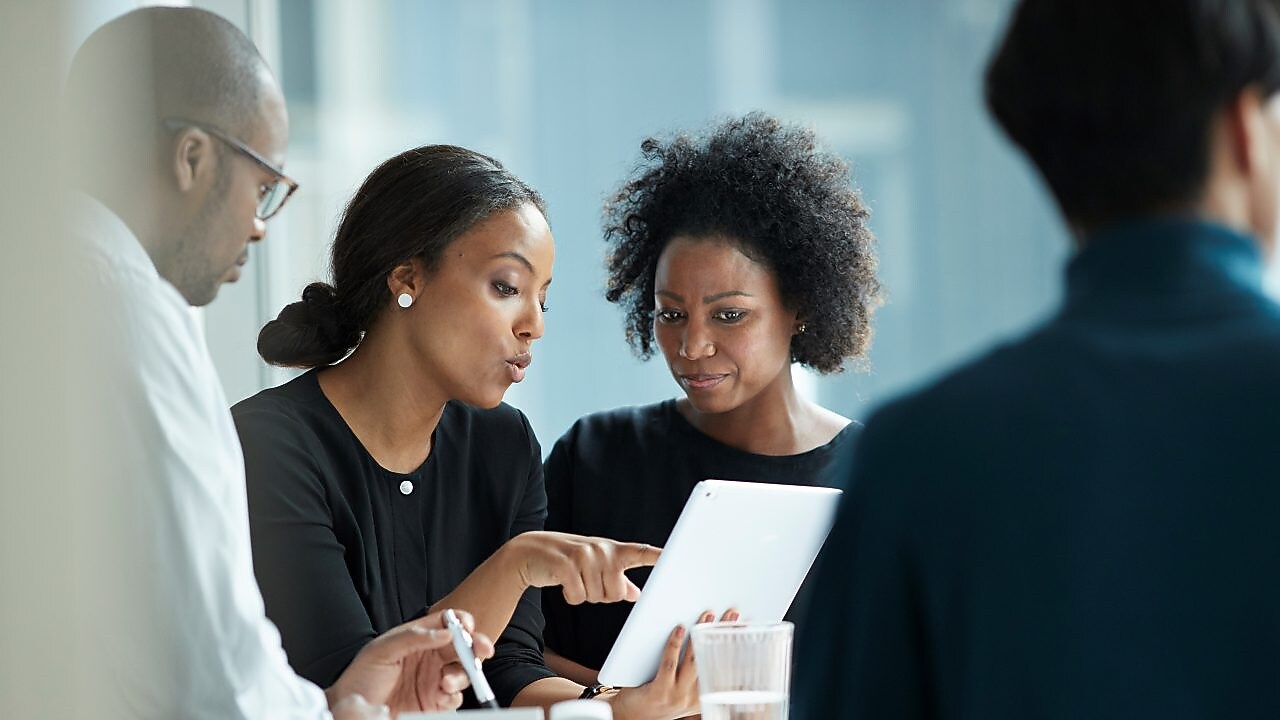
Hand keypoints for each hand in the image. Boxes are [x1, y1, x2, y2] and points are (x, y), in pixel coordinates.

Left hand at [326, 609, 494, 715]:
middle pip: (463, 647)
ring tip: (445, 682)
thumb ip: (413, 637)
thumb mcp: (381, 650)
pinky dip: (453, 696)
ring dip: (462, 675)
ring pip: (463, 672)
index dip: (461, 622)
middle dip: (476, 646)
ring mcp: (434, 680)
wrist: (353, 710)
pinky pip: (455, 697)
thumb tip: (445, 631)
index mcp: (419, 639)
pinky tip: (441, 695)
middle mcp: (430, 658)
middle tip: (482, 649)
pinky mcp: (434, 703)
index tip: (467, 626)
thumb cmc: (360, 678)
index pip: (447, 623)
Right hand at [505, 531, 660, 604]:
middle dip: (601, 594)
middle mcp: (601, 550)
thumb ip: (618, 579)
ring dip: (584, 594)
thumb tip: (637, 594)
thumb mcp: (594, 566)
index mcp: (612, 550)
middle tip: (586, 580)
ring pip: (597, 597)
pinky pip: (578, 597)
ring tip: (573, 579)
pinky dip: (570, 596)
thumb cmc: (567, 560)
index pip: (639, 553)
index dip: (658, 556)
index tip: (675, 557)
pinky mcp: (566, 565)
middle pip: (616, 593)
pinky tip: (563, 583)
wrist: (529, 551)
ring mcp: (584, 556)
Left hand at [606, 609, 738, 719]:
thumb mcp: (684, 688)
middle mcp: (693, 698)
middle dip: (724, 635)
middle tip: (731, 615)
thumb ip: (697, 670)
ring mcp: (677, 696)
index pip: (726, 669)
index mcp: (704, 696)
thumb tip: (709, 634)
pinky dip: (674, 645)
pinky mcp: (659, 692)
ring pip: (693, 661)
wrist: (631, 715)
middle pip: (714, 661)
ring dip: (701, 635)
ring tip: (707, 615)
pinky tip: (678, 629)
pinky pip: (669, 664)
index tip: (745, 629)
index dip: (737, 648)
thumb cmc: (657, 695)